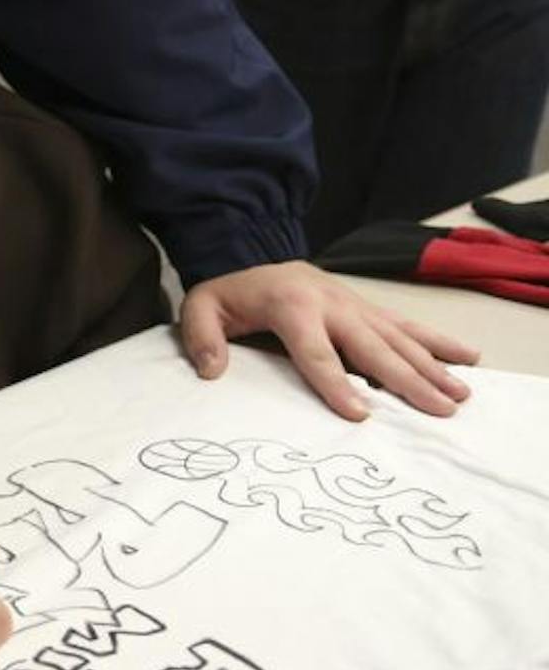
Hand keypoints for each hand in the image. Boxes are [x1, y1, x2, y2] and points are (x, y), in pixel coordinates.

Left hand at [179, 260, 478, 418]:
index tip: (359, 415)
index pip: (316, 352)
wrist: (250, 254)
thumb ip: (201, 337)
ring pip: (399, 337)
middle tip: (438, 411)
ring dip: (432, 366)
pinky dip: (438, 342)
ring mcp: (354, 304)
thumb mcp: (200, 307)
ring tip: (461, 395)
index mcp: (291, 306)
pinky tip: (468, 358)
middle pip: (372, 347)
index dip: (335, 384)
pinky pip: (406, 325)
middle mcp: (331, 303)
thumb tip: (211, 371)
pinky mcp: (367, 307)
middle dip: (407, 380)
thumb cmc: (230, 293)